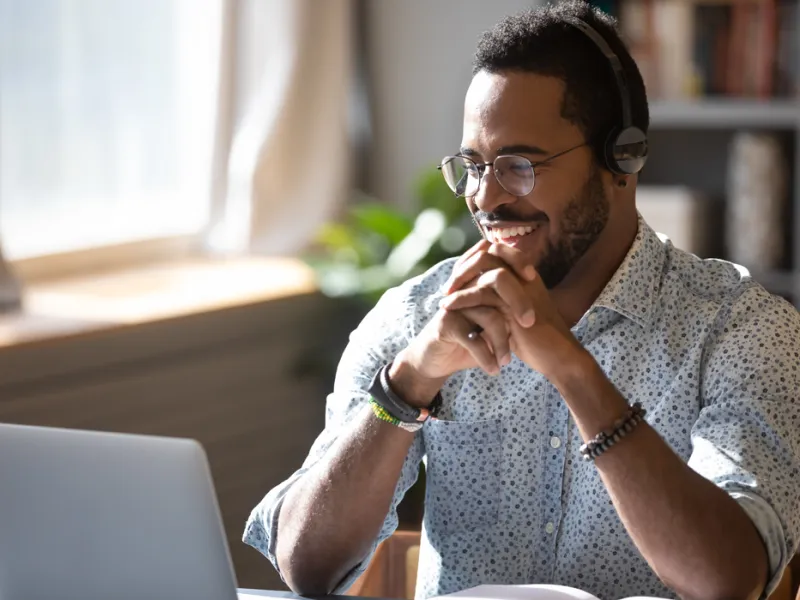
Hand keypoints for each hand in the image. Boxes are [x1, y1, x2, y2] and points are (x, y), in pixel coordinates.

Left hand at [440, 242, 583, 378]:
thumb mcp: (514, 314)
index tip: (457, 278)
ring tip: (444, 296)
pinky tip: (447, 306)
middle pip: (488, 252)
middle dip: (464, 266)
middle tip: (448, 285)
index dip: (473, 260)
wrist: (556, 357)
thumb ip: (499, 299)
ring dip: (459, 279)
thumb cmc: (536, 339)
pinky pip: (482, 292)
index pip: (495, 251)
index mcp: (525, 274)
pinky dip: (461, 297)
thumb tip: (475, 292)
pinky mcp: (515, 303)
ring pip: (484, 267)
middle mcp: (524, 275)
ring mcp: (521, 286)